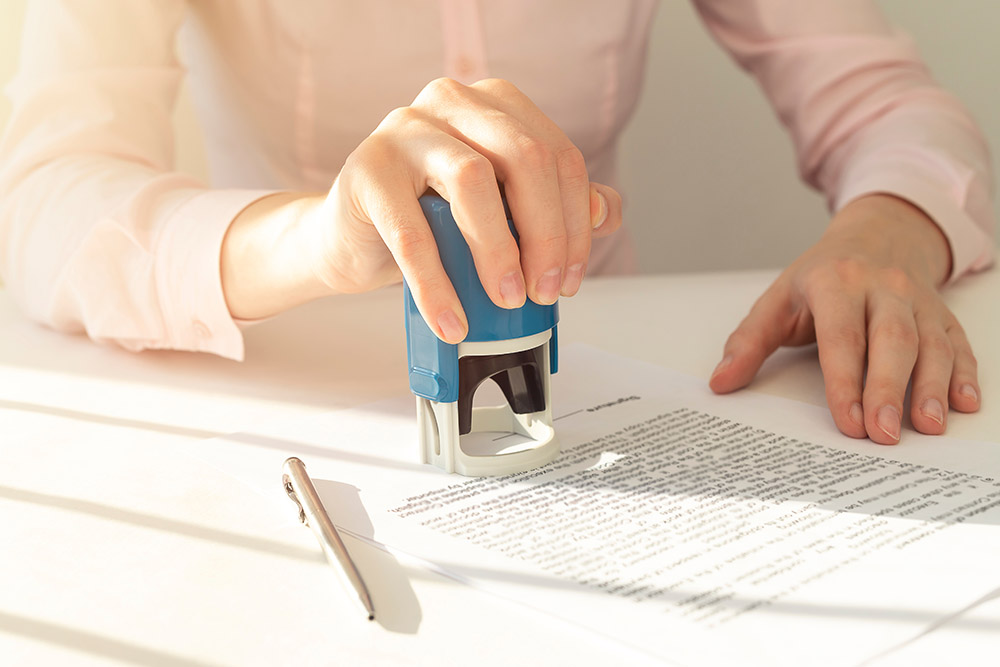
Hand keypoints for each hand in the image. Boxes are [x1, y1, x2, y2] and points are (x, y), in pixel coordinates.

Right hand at [221, 78, 621, 341]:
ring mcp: (405, 129)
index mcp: (494, 106)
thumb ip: (554, 204)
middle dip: (547, 234)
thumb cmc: (429, 221)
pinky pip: (411, 230)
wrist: (353, 239)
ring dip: (499, 250)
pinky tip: (452, 320)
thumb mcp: (501, 211)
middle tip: (545, 291)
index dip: (575, 223)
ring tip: (507, 299)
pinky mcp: (367, 169)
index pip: (557, 156)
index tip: (570, 278)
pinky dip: (437, 284)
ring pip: (472, 180)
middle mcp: (452, 102)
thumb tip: (604, 212)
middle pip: (524, 158)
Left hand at [709, 194, 980, 443]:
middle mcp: (884, 288)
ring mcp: (918, 301)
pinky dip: (966, 374)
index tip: (847, 421)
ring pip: (932, 343)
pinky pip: (959, 344)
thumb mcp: (777, 300)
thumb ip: (748, 342)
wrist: (875, 237)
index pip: (842, 336)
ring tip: (927, 427)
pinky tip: (964, 405)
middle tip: (883, 435)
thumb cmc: (820, 278)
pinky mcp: (943, 315)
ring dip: (933, 387)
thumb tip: (720, 382)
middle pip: (893, 340)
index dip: (845, 380)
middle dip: (889, 389)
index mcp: (836, 283)